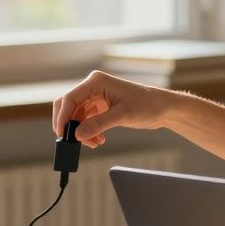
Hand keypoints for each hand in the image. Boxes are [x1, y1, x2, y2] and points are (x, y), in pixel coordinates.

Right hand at [51, 70, 172, 148]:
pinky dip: (88, 131)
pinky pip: (86, 120)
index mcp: (96, 81)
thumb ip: (98, 124)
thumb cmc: (147, 105)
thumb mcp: (122, 115)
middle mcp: (93, 87)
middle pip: (68, 106)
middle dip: (69, 125)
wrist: (162, 108)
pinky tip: (98, 140)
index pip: (70, 98)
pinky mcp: (100, 107)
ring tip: (94, 144)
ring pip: (76, 116)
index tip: (62, 134)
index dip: (62, 117)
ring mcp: (96, 97)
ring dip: (81, 131)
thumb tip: (77, 135)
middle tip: (73, 142)